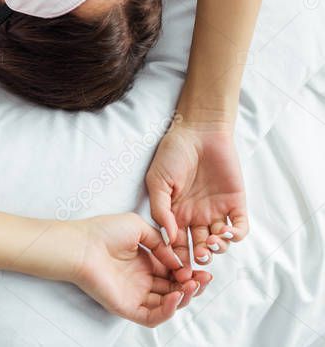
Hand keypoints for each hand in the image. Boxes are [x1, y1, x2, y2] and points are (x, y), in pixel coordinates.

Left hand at [67, 214, 210, 326]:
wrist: (81, 245)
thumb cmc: (103, 232)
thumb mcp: (138, 227)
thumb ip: (161, 242)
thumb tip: (177, 259)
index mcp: (145, 263)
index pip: (174, 273)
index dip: (189, 272)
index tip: (200, 267)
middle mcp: (142, 281)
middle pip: (175, 290)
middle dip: (193, 286)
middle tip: (204, 278)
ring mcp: (135, 295)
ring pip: (168, 305)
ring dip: (185, 297)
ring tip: (193, 284)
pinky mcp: (127, 308)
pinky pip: (153, 317)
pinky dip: (168, 310)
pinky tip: (176, 295)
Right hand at [145, 115, 248, 264]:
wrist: (198, 132)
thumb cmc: (172, 154)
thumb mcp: (157, 181)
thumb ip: (159, 209)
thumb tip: (167, 238)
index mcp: (175, 214)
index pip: (176, 244)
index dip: (176, 257)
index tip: (175, 263)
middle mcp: (195, 217)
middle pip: (199, 248)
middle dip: (199, 258)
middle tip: (197, 258)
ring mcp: (216, 211)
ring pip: (220, 242)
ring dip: (217, 249)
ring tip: (211, 243)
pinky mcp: (235, 204)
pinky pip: (240, 228)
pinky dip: (235, 236)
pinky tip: (226, 232)